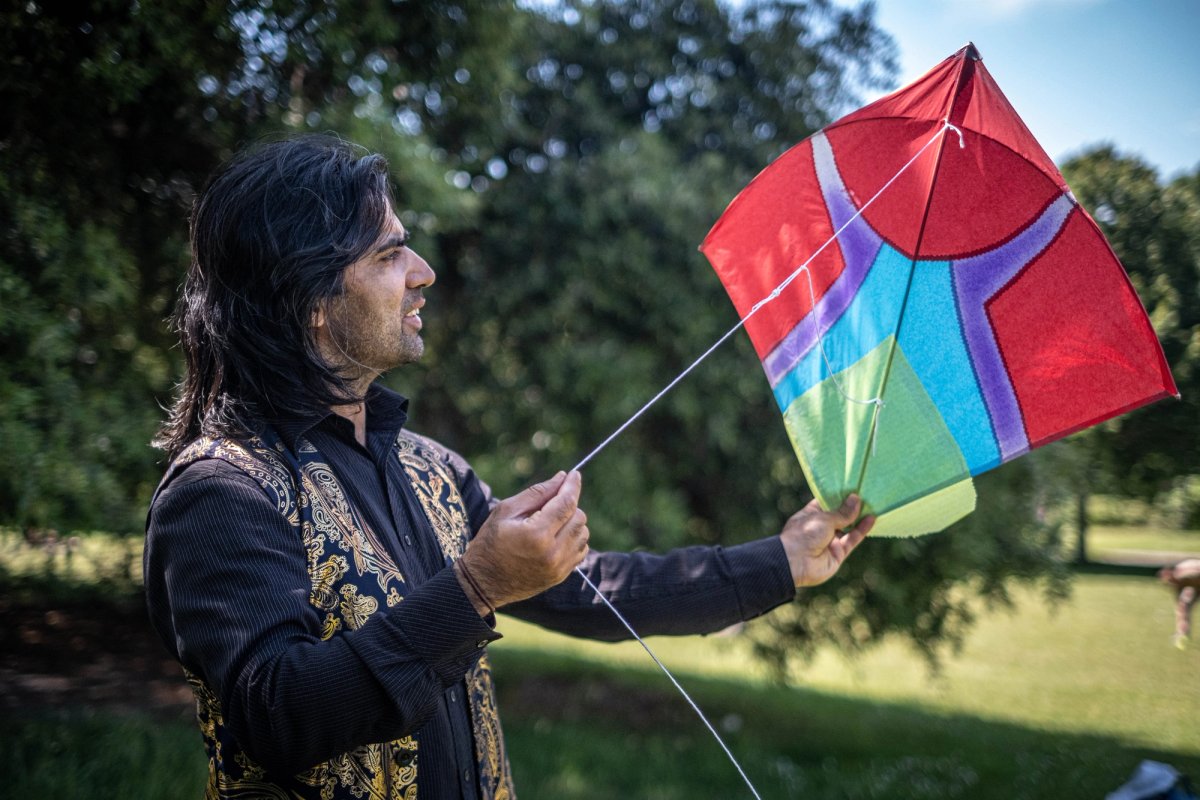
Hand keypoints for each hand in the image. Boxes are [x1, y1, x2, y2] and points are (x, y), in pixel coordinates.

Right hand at [456, 471, 588, 612]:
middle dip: (568, 505)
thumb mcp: (506, 511)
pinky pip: (581, 550)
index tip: (574, 474)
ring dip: (572, 522)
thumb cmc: (490, 542)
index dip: (572, 486)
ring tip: (550, 523)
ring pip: (583, 534)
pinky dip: (573, 539)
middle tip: (549, 504)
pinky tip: (555, 538)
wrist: (483, 583)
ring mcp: (559, 567)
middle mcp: (553, 552)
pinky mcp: (561, 575)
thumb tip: (561, 477)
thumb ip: (536, 493)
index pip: (566, 503)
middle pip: (579, 517)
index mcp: (536, 534)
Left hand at [780, 494, 872, 587]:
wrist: (796, 563)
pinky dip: (862, 529)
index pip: (826, 502)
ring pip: (848, 527)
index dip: (839, 495)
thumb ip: (842, 512)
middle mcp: (821, 527)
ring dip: (859, 517)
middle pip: (839, 515)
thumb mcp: (824, 518)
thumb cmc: (804, 534)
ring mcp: (830, 540)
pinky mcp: (839, 553)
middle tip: (866, 492)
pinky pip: (852, 539)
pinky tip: (871, 518)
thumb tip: (856, 498)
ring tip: (873, 503)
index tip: (852, 486)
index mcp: (811, 515)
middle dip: (851, 506)